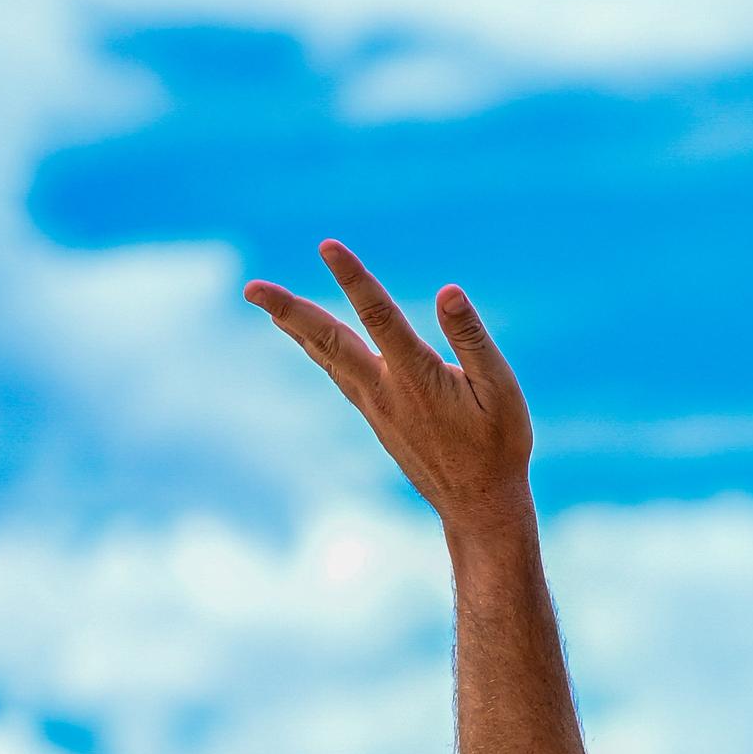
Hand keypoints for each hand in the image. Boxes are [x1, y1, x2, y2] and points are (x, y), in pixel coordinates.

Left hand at [245, 240, 532, 528]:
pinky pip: (339, 372)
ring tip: (266, 303)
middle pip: (329, 340)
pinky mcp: (375, 417)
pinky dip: (317, 348)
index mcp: (419, 378)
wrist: (478, 506)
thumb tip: (448, 291)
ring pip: (328, 356)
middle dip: (289, 310)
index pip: (380, 316)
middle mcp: (386, 391)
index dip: (354, 278)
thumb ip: (472, 338)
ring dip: (295, 326)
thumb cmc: (499, 446)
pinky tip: (305, 336)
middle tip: (251, 287)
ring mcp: (375, 406)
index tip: (328, 246)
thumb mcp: (501, 389)